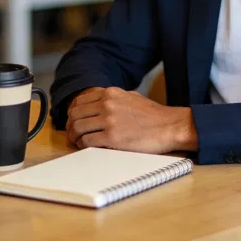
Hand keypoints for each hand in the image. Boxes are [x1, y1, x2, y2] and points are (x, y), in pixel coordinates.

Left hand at [66, 87, 197, 153]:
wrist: (170, 126)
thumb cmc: (153, 115)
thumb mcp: (131, 97)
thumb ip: (113, 99)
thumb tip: (98, 103)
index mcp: (111, 93)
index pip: (80, 101)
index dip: (73, 113)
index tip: (74, 120)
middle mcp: (107, 104)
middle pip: (75, 114)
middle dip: (70, 125)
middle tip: (72, 134)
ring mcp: (109, 120)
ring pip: (78, 128)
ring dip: (74, 137)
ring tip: (78, 142)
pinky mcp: (112, 137)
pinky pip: (87, 141)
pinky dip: (84, 145)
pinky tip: (88, 147)